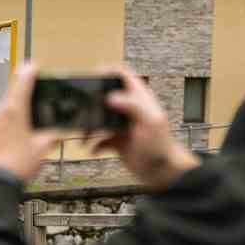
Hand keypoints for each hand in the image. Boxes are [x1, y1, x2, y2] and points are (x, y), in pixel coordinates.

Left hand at [0, 65, 62, 181]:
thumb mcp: (41, 149)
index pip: (22, 83)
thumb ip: (51, 137)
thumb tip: (58, 134)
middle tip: (25, 132)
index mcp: (13, 111)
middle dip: (18, 115)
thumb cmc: (17, 166)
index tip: (31, 66)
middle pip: (9, 105)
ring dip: (4, 126)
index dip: (29, 72)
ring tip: (11, 146)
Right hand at [91, 68, 200, 190]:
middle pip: (108, 95)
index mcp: (140, 100)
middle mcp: (130, 110)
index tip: (94, 74)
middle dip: (94, 99)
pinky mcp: (117, 141)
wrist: (162, 173)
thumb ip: (133, 106)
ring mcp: (122, 125)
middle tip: (82, 104)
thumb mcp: (151, 122)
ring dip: (90, 124)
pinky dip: (94, 144)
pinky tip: (92, 149)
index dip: (109, 70)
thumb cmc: (162, 147)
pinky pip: (100, 139)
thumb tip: (111, 96)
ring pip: (101, 117)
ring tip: (84, 131)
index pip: (124, 76)